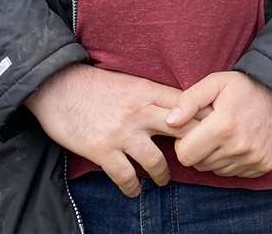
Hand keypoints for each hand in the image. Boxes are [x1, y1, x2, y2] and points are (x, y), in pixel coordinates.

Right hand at [24, 63, 199, 196]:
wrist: (56, 85)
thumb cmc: (92, 83)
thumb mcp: (128, 81)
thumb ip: (150, 94)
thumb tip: (174, 107)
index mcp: (147, 91)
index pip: (186, 104)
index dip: (203, 117)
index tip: (215, 128)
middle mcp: (140, 112)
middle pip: (181, 130)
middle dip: (195, 146)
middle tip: (201, 158)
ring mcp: (122, 133)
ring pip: (156, 161)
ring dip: (163, 174)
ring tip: (164, 179)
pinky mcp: (102, 150)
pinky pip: (125, 176)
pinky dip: (132, 187)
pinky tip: (135, 190)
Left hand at [167, 71, 271, 177]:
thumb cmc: (246, 87)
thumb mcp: (216, 82)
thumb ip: (189, 100)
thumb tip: (170, 122)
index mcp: (223, 126)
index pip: (185, 155)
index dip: (184, 143)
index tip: (193, 130)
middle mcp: (238, 147)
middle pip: (199, 165)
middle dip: (198, 149)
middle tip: (210, 130)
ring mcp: (253, 159)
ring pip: (216, 170)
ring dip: (215, 156)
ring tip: (226, 134)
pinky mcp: (263, 166)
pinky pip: (235, 173)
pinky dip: (232, 161)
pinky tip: (239, 142)